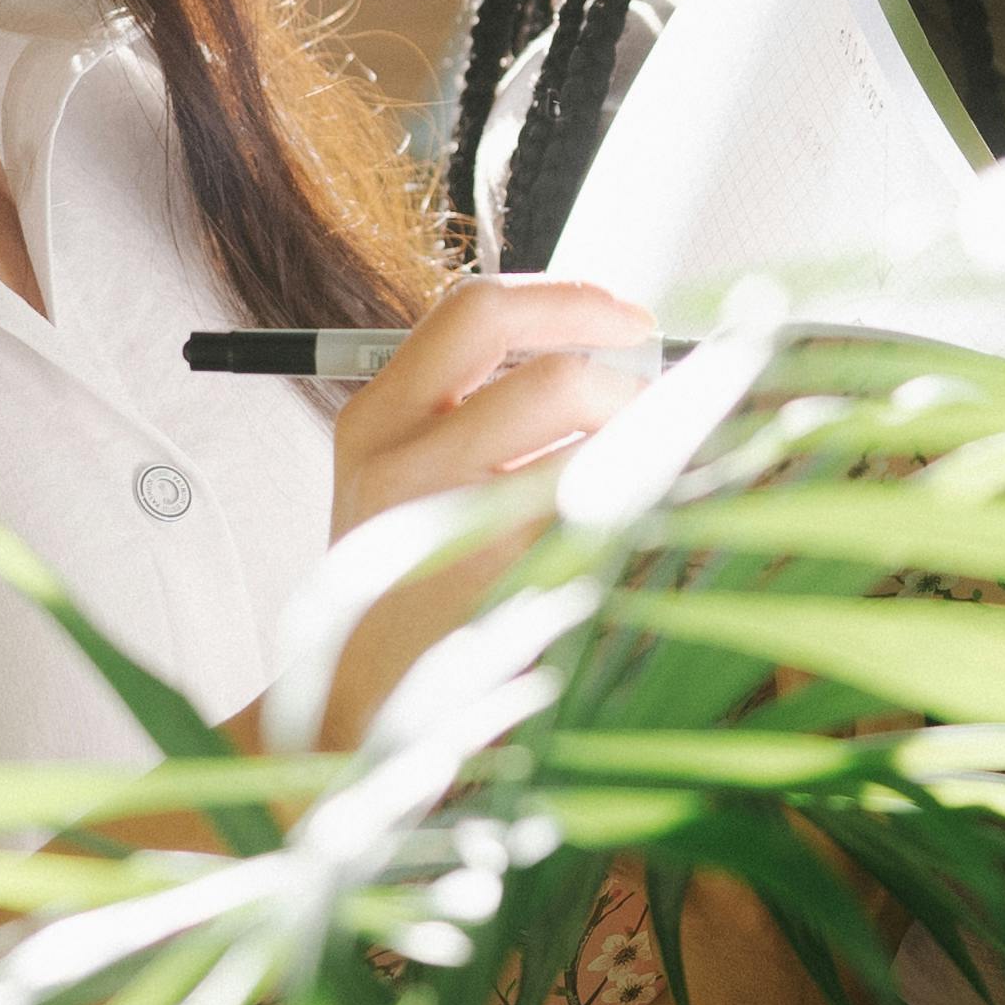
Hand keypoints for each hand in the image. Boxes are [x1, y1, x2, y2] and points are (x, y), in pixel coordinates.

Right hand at [297, 273, 656, 747]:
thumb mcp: (398, 473)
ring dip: (639, 455)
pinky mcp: (505, 591)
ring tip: (637, 478)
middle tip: (650, 401)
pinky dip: (637, 514)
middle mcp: (404, 464)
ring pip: (595, 453)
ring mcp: (453, 530)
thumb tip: (596, 341)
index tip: (626, 317)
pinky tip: (627, 534)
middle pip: (554, 377)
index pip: (477, 312)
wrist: (353, 704)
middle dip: (626, 383)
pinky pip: (604, 522)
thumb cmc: (400, 583)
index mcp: (375, 419)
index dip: (568, 300)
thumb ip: (467, 402)